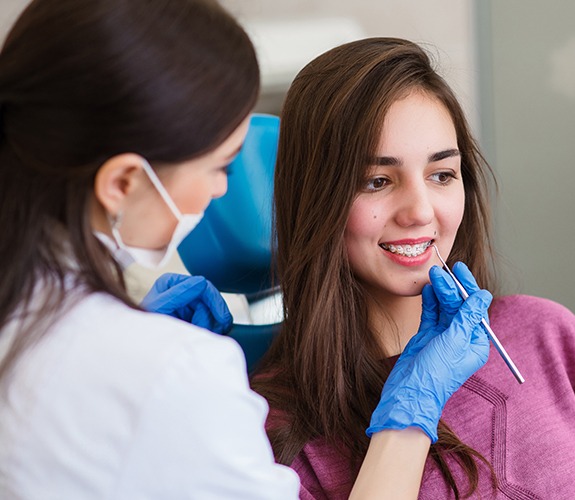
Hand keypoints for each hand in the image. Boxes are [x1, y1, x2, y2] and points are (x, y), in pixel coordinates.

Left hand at [141, 273, 232, 334]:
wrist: (142, 348)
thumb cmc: (143, 329)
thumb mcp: (159, 308)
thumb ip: (179, 294)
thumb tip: (201, 282)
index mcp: (172, 283)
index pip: (203, 285)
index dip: (215, 302)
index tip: (221, 319)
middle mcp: (182, 292)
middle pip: (211, 300)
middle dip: (214, 317)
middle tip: (218, 330)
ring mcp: (188, 305)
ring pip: (213, 312)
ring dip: (212, 325)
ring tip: (200, 334)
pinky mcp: (193, 318)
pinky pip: (212, 322)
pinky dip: (213, 330)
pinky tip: (205, 335)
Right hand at [367, 263, 490, 442]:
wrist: (409, 392)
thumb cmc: (436, 373)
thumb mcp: (455, 342)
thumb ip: (467, 317)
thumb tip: (484, 296)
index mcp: (475, 342)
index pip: (475, 309)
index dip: (469, 288)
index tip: (461, 271)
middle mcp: (461, 338)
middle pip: (459, 306)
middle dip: (451, 287)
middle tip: (442, 270)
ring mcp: (443, 337)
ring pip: (444, 307)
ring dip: (439, 291)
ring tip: (432, 275)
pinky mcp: (426, 336)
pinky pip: (430, 314)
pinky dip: (429, 302)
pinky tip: (427, 290)